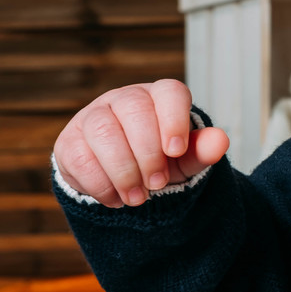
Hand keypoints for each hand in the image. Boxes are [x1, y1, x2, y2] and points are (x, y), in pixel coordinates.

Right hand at [54, 79, 228, 207]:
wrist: (128, 176)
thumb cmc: (163, 159)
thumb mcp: (186, 158)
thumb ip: (203, 150)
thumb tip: (221, 141)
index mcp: (159, 97)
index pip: (169, 92)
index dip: (173, 119)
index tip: (176, 151)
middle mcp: (125, 99)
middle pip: (134, 110)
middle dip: (148, 153)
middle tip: (158, 184)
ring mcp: (93, 116)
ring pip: (102, 131)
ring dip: (123, 170)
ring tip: (138, 198)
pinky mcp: (69, 141)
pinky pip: (78, 156)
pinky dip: (100, 182)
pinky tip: (116, 198)